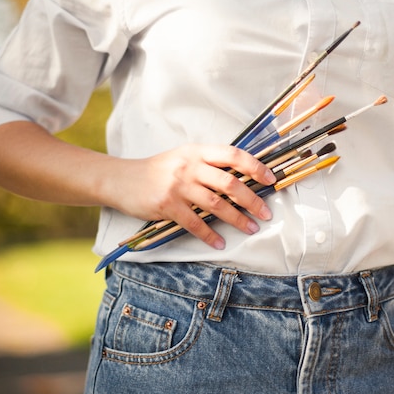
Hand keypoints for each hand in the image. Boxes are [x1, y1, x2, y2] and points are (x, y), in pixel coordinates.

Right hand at [106, 143, 275, 249]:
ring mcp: (178, 186)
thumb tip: (241, 177)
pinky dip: (210, 235)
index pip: (233, 154)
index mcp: (197, 151)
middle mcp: (190, 166)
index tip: (271, 180)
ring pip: (216, 204)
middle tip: (265, 213)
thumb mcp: (183, 157)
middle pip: (230, 183)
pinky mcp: (167, 205)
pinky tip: (219, 242)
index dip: (255, 166)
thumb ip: (208, 164)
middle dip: (252, 199)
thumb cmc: (158, 170)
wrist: (122, 180)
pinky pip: (194, 223)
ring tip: (251, 228)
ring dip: (237, 219)